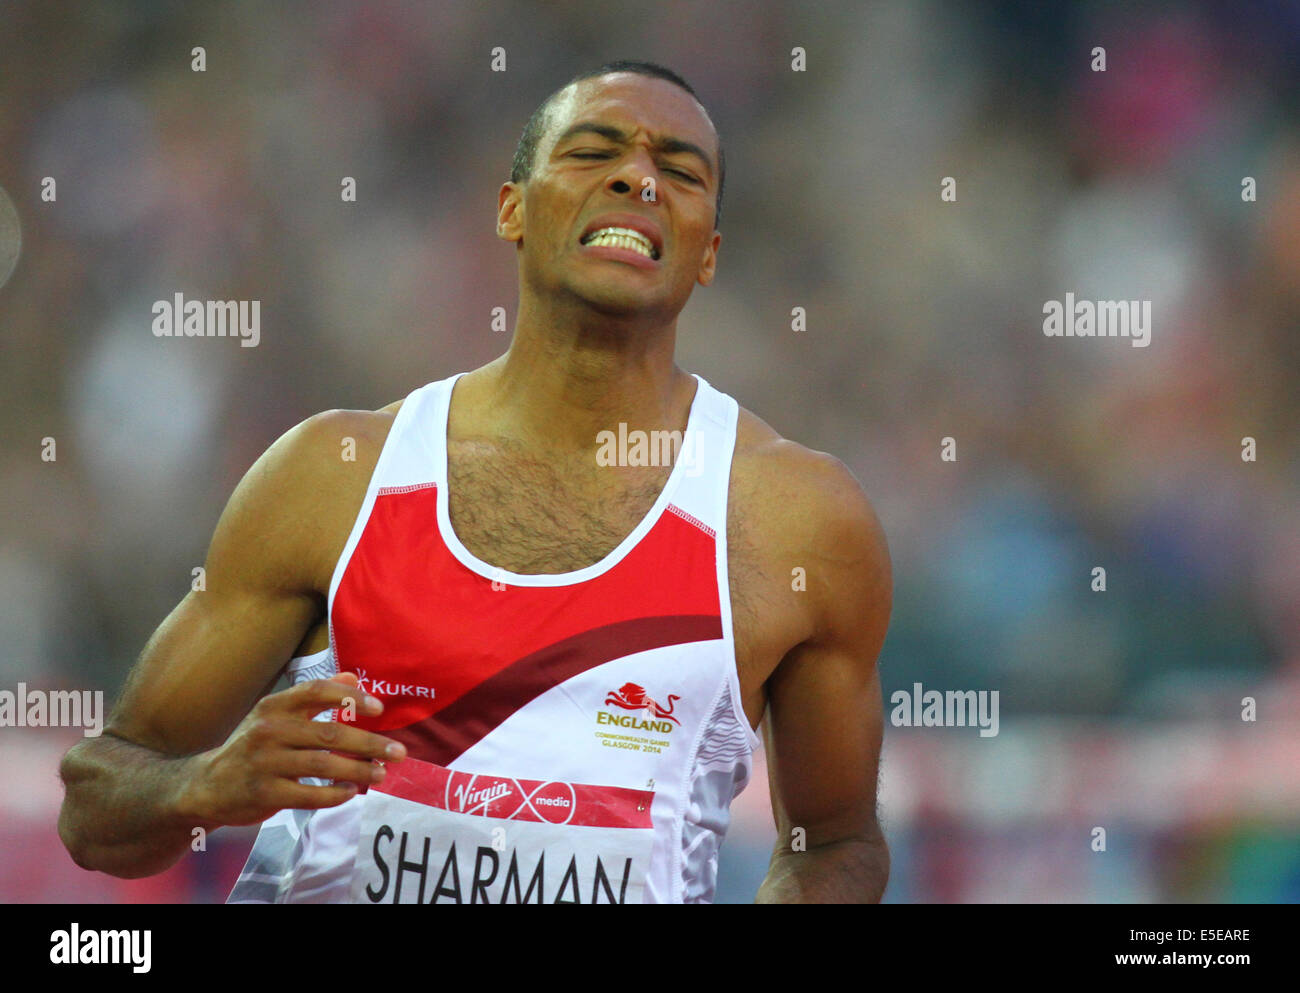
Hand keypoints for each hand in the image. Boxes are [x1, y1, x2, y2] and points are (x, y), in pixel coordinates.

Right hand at [181, 673, 406, 826]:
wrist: (206, 786)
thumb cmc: (252, 746)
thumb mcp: (275, 715)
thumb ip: (314, 697)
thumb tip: (353, 675)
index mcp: (274, 706)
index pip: (317, 691)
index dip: (350, 697)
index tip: (379, 709)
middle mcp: (269, 731)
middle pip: (330, 733)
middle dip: (369, 744)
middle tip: (398, 751)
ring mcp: (265, 763)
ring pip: (324, 765)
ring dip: (359, 771)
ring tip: (381, 773)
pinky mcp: (265, 793)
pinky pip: (310, 795)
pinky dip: (336, 794)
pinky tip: (351, 792)